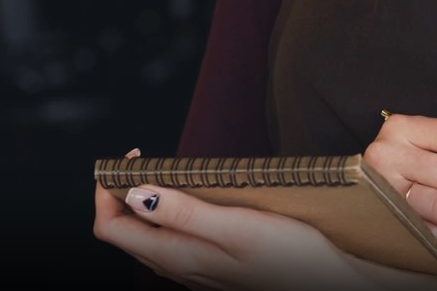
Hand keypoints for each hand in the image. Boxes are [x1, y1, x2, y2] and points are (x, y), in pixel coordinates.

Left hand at [93, 149, 370, 290]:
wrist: (329, 283)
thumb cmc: (293, 256)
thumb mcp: (238, 227)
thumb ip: (184, 213)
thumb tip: (135, 194)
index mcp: (177, 256)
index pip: (111, 228)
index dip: (107, 191)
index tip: (131, 159)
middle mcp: (178, 268)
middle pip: (123, 232)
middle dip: (121, 193)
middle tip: (144, 160)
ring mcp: (194, 270)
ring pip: (147, 237)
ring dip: (144, 204)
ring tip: (164, 174)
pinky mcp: (212, 268)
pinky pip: (171, 242)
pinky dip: (167, 215)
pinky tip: (192, 200)